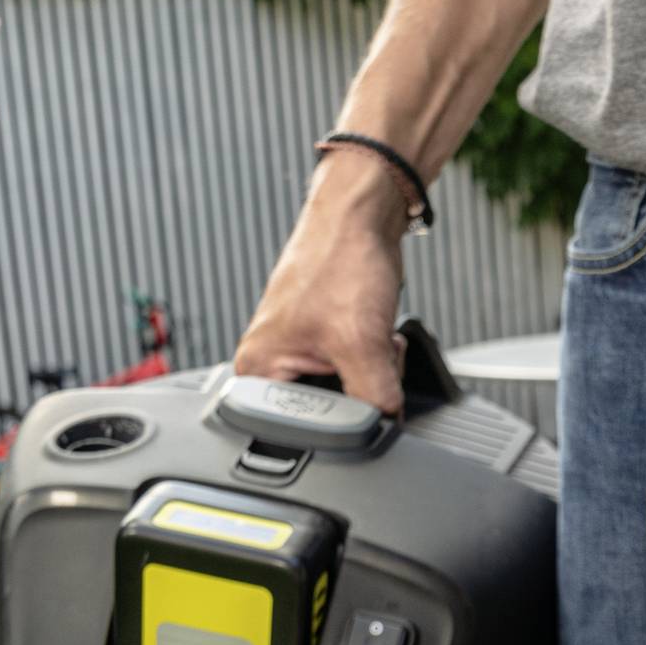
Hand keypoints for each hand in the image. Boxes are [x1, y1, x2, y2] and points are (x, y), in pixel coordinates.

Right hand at [231, 152, 411, 410]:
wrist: (362, 213)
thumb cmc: (342, 258)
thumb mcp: (362, 342)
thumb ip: (375, 399)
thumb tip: (388, 430)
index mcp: (257, 370)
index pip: (304, 428)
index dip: (347, 416)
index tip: (367, 387)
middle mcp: (269, 364)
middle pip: (329, 411)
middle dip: (364, 386)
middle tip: (366, 346)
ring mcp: (296, 351)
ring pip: (350, 391)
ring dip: (374, 368)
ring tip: (368, 330)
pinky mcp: (322, 339)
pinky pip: (357, 368)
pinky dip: (375, 353)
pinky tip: (374, 328)